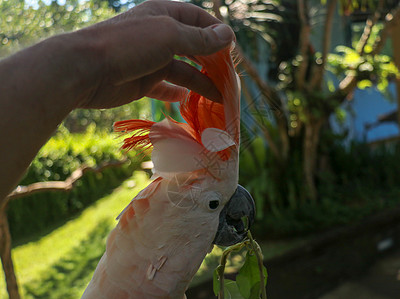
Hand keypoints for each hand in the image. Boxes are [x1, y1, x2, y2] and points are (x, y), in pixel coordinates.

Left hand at [75, 0, 233, 108]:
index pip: (197, 19)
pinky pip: (164, 87)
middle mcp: (158, 36)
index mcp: (163, 15)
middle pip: (192, 47)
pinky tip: (186, 100)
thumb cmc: (128, 45)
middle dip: (211, 61)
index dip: (216, 32)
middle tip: (229, 78)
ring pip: (182, 70)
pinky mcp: (142, 81)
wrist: (86, 69)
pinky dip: (176, 94)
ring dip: (200, 82)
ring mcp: (150, 60)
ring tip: (218, 97)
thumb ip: (199, 38)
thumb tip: (228, 36)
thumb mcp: (169, 36)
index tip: (232, 50)